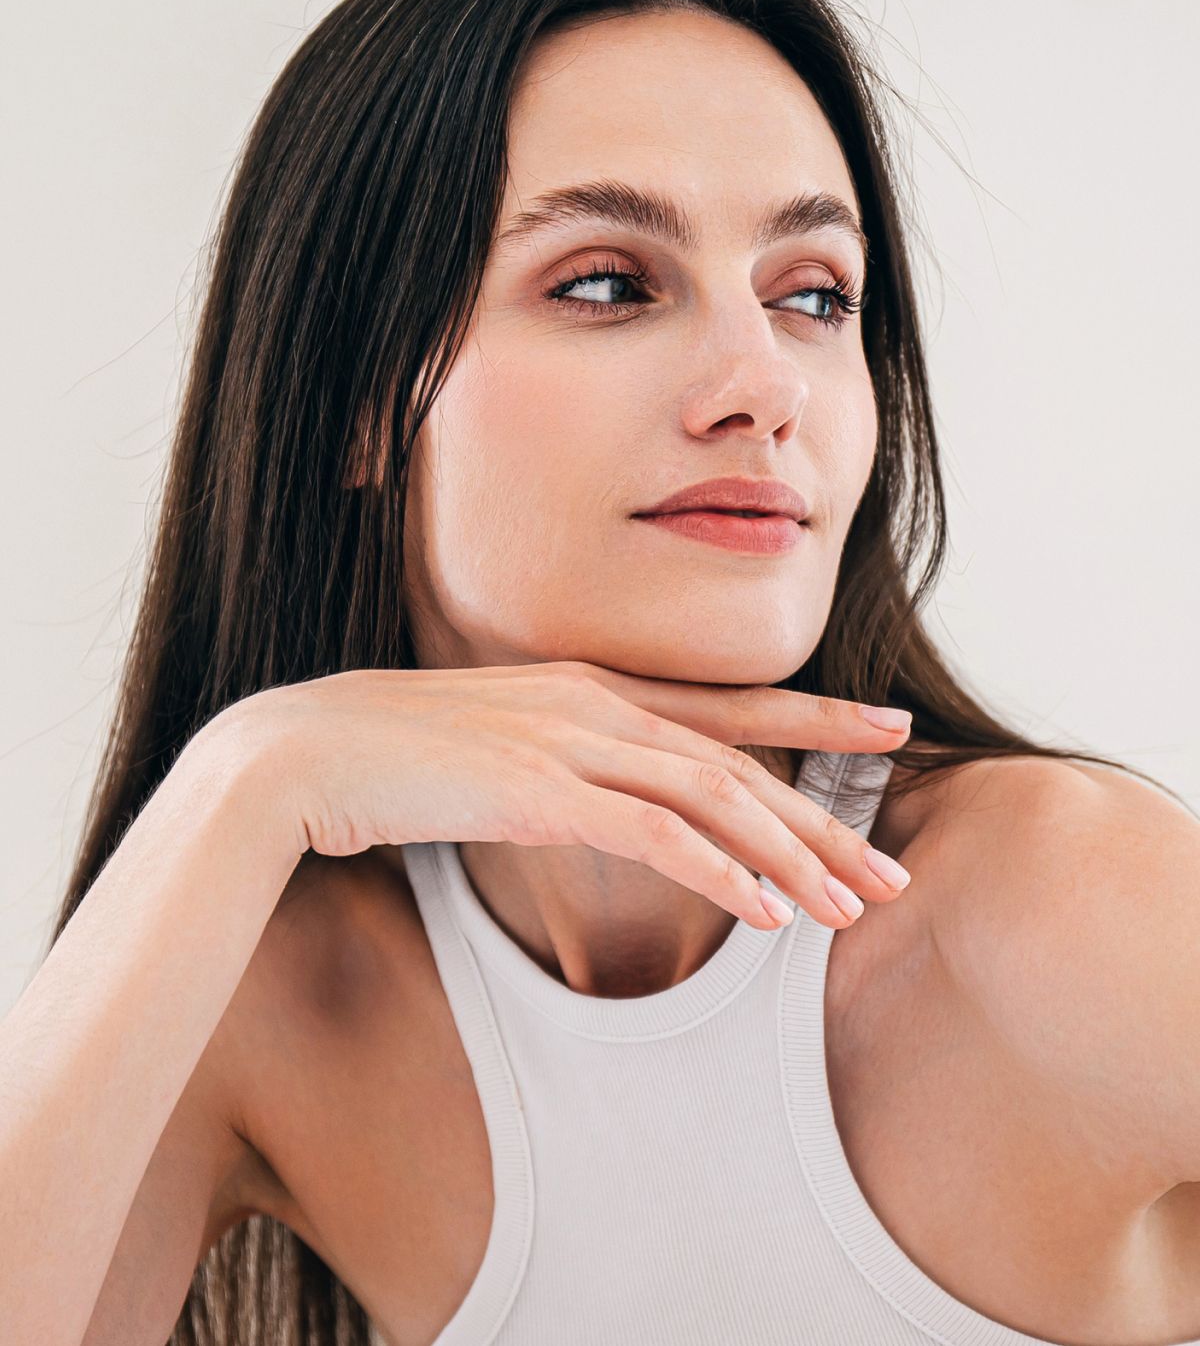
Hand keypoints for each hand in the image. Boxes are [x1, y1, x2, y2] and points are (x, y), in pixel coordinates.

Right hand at [212, 660, 911, 931]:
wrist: (301, 751)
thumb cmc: (389, 757)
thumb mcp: (491, 751)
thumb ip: (556, 764)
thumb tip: (595, 798)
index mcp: (586, 686)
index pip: (720, 707)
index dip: (811, 718)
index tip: (883, 728)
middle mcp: (592, 701)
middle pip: (736, 759)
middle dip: (824, 817)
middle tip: (890, 869)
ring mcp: (568, 739)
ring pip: (712, 794)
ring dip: (788, 855)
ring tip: (849, 909)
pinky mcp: (539, 788)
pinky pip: (654, 834)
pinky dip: (720, 874)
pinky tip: (767, 916)